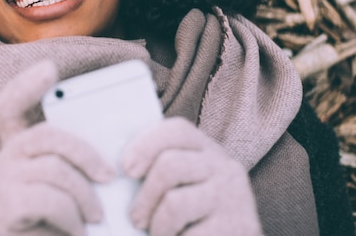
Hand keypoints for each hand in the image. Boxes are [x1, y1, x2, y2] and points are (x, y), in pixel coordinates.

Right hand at [0, 60, 114, 235]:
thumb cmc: (64, 224)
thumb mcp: (72, 186)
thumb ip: (78, 162)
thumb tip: (111, 147)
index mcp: (19, 150)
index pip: (9, 106)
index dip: (26, 85)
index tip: (49, 68)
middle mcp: (2, 161)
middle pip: (46, 135)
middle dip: (85, 153)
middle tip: (110, 176)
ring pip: (54, 169)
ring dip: (85, 196)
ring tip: (97, 217)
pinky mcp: (1, 210)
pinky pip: (50, 199)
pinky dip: (72, 217)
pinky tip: (76, 231)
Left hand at [122, 117, 261, 235]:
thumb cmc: (197, 220)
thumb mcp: (184, 187)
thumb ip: (161, 173)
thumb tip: (116, 172)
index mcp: (208, 151)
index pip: (176, 130)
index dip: (145, 145)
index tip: (127, 170)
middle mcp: (225, 167)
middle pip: (169, 165)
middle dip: (145, 196)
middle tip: (137, 219)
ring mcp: (234, 197)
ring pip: (175, 203)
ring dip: (158, 226)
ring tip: (160, 235)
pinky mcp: (239, 226)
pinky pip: (191, 234)